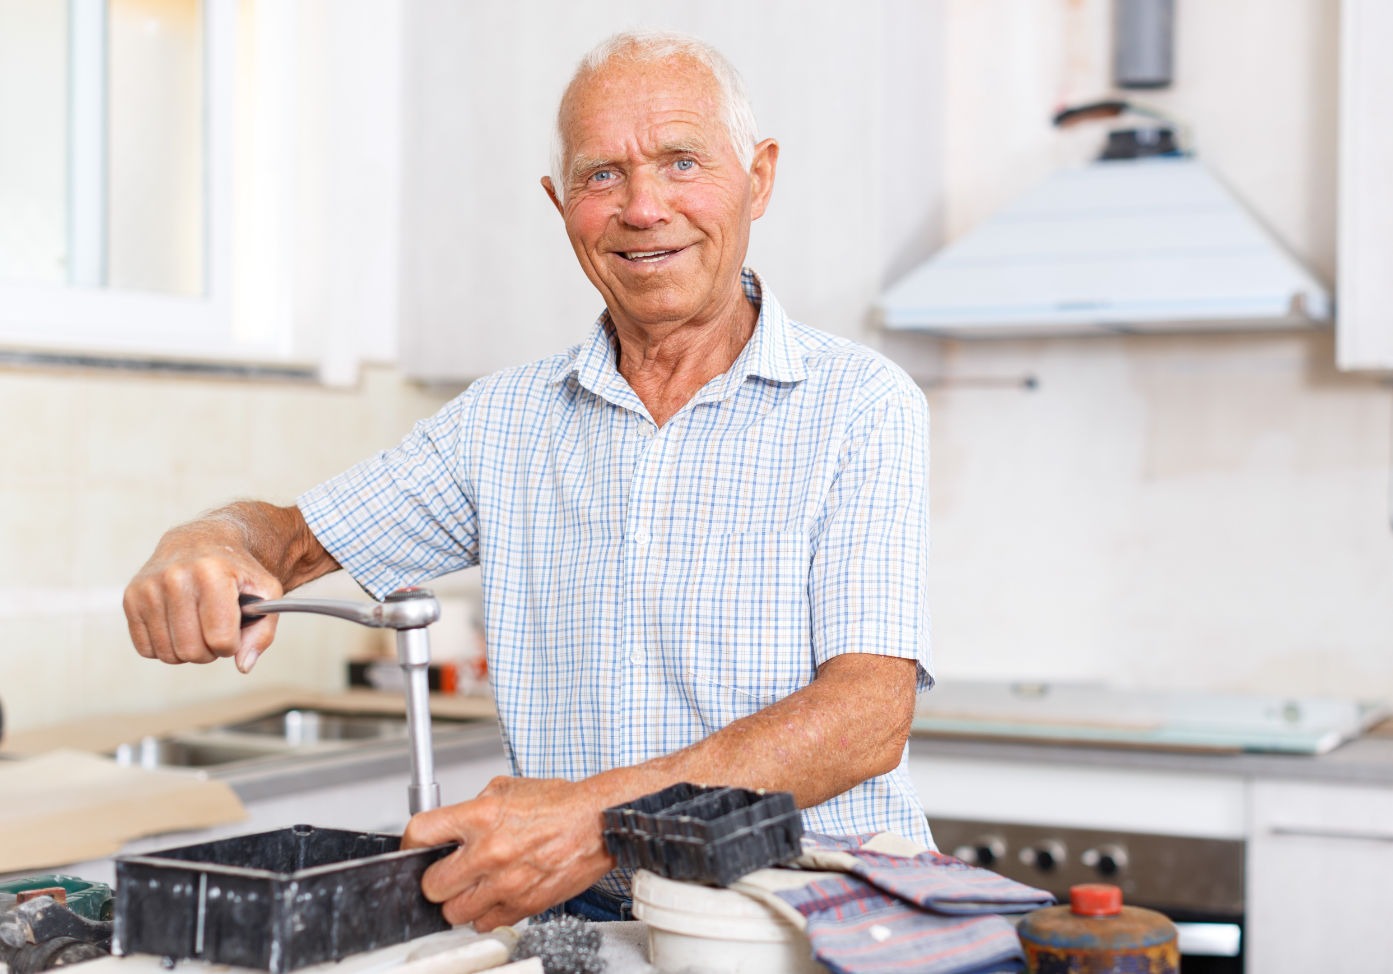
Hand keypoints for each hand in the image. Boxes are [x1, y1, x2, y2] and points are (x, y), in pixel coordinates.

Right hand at [123, 521, 283, 672]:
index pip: (220, 639)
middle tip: (216, 631)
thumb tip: (243, 665)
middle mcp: (175, 577)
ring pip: (169, 654)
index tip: (234, 631)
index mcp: (212, 574)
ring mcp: (148, 588)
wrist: (198, 541)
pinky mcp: (130, 598)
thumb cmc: (235, 570)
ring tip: (198, 627)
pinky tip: (178, 626)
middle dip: (210, 652)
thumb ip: (262, 632)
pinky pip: (147, 649)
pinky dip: (166, 647)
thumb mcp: (266, 592)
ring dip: (188, 651)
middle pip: (192, 651)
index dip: (232, 644)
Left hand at [401, 775, 616, 930]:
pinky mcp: (523, 906)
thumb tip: (450, 828)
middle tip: (447, 871)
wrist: (597, 824)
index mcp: (482, 816)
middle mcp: (490, 852)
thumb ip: (472, 808)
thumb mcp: (507, 788)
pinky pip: (484, 923)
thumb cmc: (559, 805)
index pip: (421, 833)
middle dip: (436, 878)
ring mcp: (506, 883)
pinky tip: (493, 896)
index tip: (415, 848)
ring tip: (472, 885)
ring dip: (459, 900)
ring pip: (454, 912)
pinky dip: (484, 914)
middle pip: (432, 885)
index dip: (411, 843)